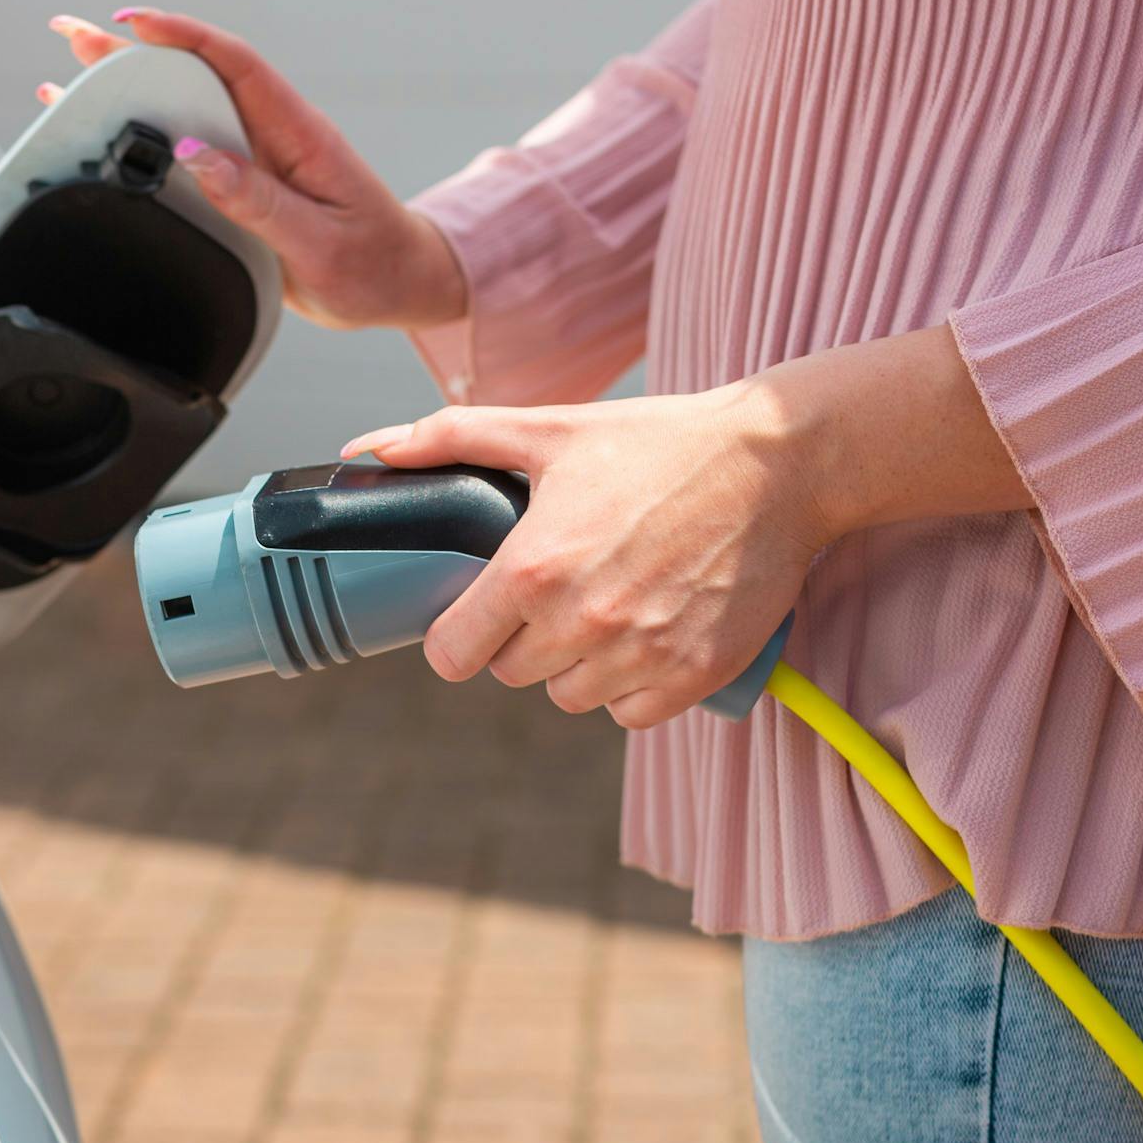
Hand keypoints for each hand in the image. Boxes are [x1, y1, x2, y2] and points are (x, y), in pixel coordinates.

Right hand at [39, 9, 464, 330]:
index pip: (236, 65)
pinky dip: (142, 140)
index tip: (131, 23)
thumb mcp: (319, 242)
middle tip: (70, 34)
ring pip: (184, 112)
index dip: (182, 37)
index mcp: (299, 134)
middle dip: (132, 53)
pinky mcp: (243, 187)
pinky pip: (187, 154)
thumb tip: (197, 157)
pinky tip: (102, 133)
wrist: (400, 287)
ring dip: (129, 92)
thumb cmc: (374, 265)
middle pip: (195, 78)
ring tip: (66, 74)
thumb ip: (257, 200)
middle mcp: (273, 137)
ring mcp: (256, 160)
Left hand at [341, 327, 1034, 727]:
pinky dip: (632, 687)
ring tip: (603, 607)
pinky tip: (645, 635)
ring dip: (575, 666)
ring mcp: (642, 655)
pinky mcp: (694, 676)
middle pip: (512, 676)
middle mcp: (582, 622)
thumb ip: (447, 439)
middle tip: (553, 591)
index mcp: (533, 568)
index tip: (474, 616)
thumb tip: (364, 451)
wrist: (778, 462)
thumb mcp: (547, 428)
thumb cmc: (658, 442)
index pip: (454, 656)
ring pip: (570, 699)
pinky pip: (631, 714)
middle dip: (520, 640)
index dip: (458, 636)